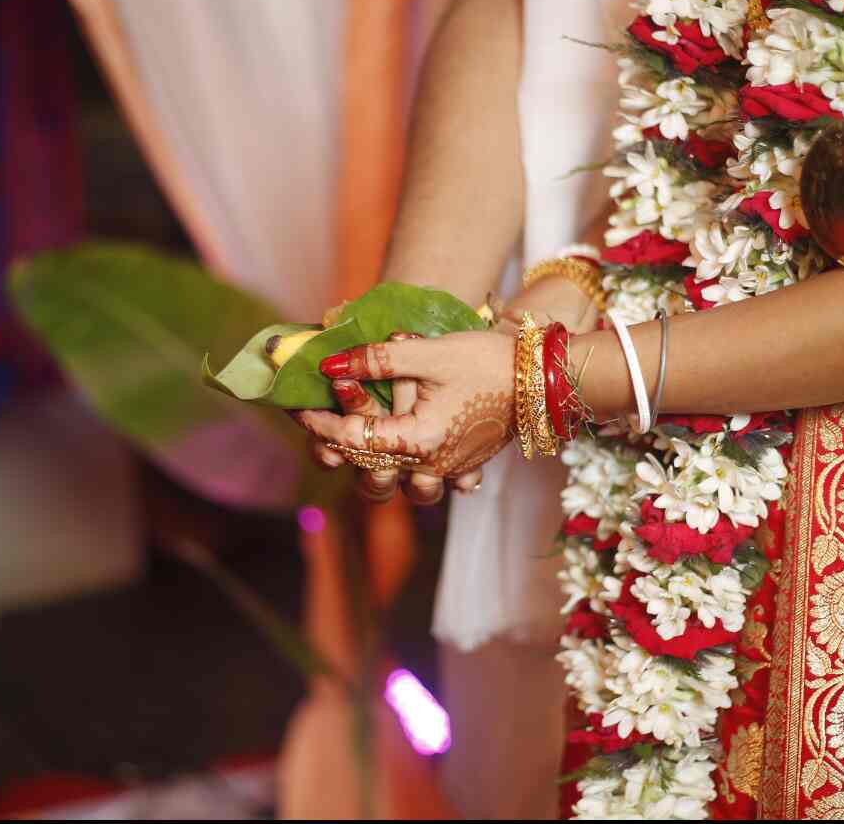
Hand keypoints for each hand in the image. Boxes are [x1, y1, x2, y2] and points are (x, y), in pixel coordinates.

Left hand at [297, 330, 516, 504]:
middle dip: (342, 452)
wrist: (548, 375)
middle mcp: (434, 464)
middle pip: (373, 475)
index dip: (318, 424)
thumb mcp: (429, 353)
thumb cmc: (489, 361)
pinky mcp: (471, 462)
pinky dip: (427, 474)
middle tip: (324, 427)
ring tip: (365, 444)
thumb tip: (330, 365)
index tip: (295, 407)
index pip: (352, 440)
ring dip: (382, 470)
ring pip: (407, 489)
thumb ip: (377, 361)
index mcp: (419, 441)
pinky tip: (417, 456)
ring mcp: (454, 468)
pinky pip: (442, 482)